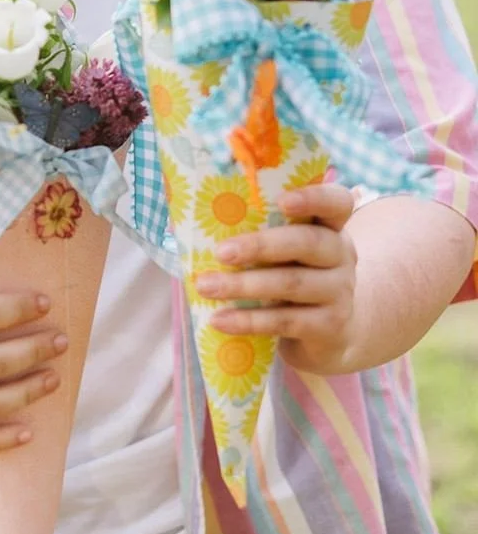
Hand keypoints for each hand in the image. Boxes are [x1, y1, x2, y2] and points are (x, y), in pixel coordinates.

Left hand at [195, 183, 358, 373]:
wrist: (327, 336)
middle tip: (221, 252)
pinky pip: (285, 321)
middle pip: (308, 242)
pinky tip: (220, 319)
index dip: (314, 197)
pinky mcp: (329, 326)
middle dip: (260, 246)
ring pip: (291, 283)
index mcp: (329, 226)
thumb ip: (256, 231)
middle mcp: (341, 254)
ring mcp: (339, 291)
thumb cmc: (289, 276)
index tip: (282, 200)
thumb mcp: (281, 252)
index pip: (335, 202)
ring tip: (206, 286)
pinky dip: (248, 320)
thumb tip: (192, 221)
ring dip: (243, 285)